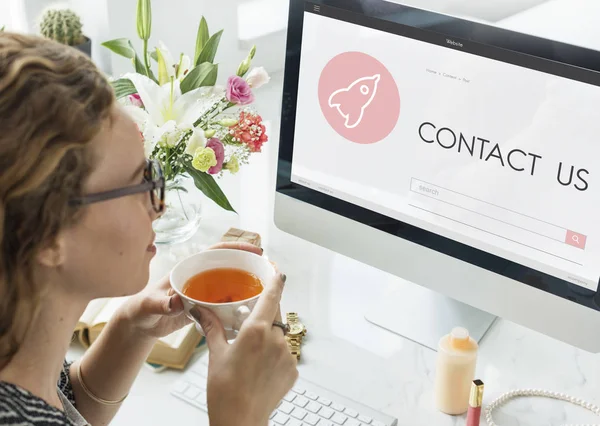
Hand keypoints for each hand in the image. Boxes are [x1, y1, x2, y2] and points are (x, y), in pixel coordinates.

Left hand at [118, 242, 263, 339]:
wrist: (139, 325)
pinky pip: (225, 303)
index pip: (216, 252)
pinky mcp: (205, 307)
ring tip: (264, 290)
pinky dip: (237, 305)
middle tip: (267, 271)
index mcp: (188, 269)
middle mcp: (199, 277)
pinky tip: (248, 310)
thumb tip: (176, 300)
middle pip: (228, 266)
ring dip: (245, 286)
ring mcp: (203, 292)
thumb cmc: (141, 310)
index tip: (254, 250)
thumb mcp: (150, 305)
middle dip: (247, 265)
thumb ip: (162, 303)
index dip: (236, 248)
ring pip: (229, 285)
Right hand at [191, 273, 297, 425]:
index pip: (272, 295)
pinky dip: (274, 354)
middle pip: (276, 313)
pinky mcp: (292, 370)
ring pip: (280, 334)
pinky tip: (259, 367)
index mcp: (256, 330)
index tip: (277, 270)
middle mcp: (276, 339)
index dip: (275, 280)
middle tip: (250, 319)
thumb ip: (212, 327)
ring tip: (251, 353)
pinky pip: (284, 353)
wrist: (240, 420)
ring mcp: (287, 355)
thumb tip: (200, 310)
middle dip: (266, 312)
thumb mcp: (216, 353)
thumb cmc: (225, 391)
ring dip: (269, 336)